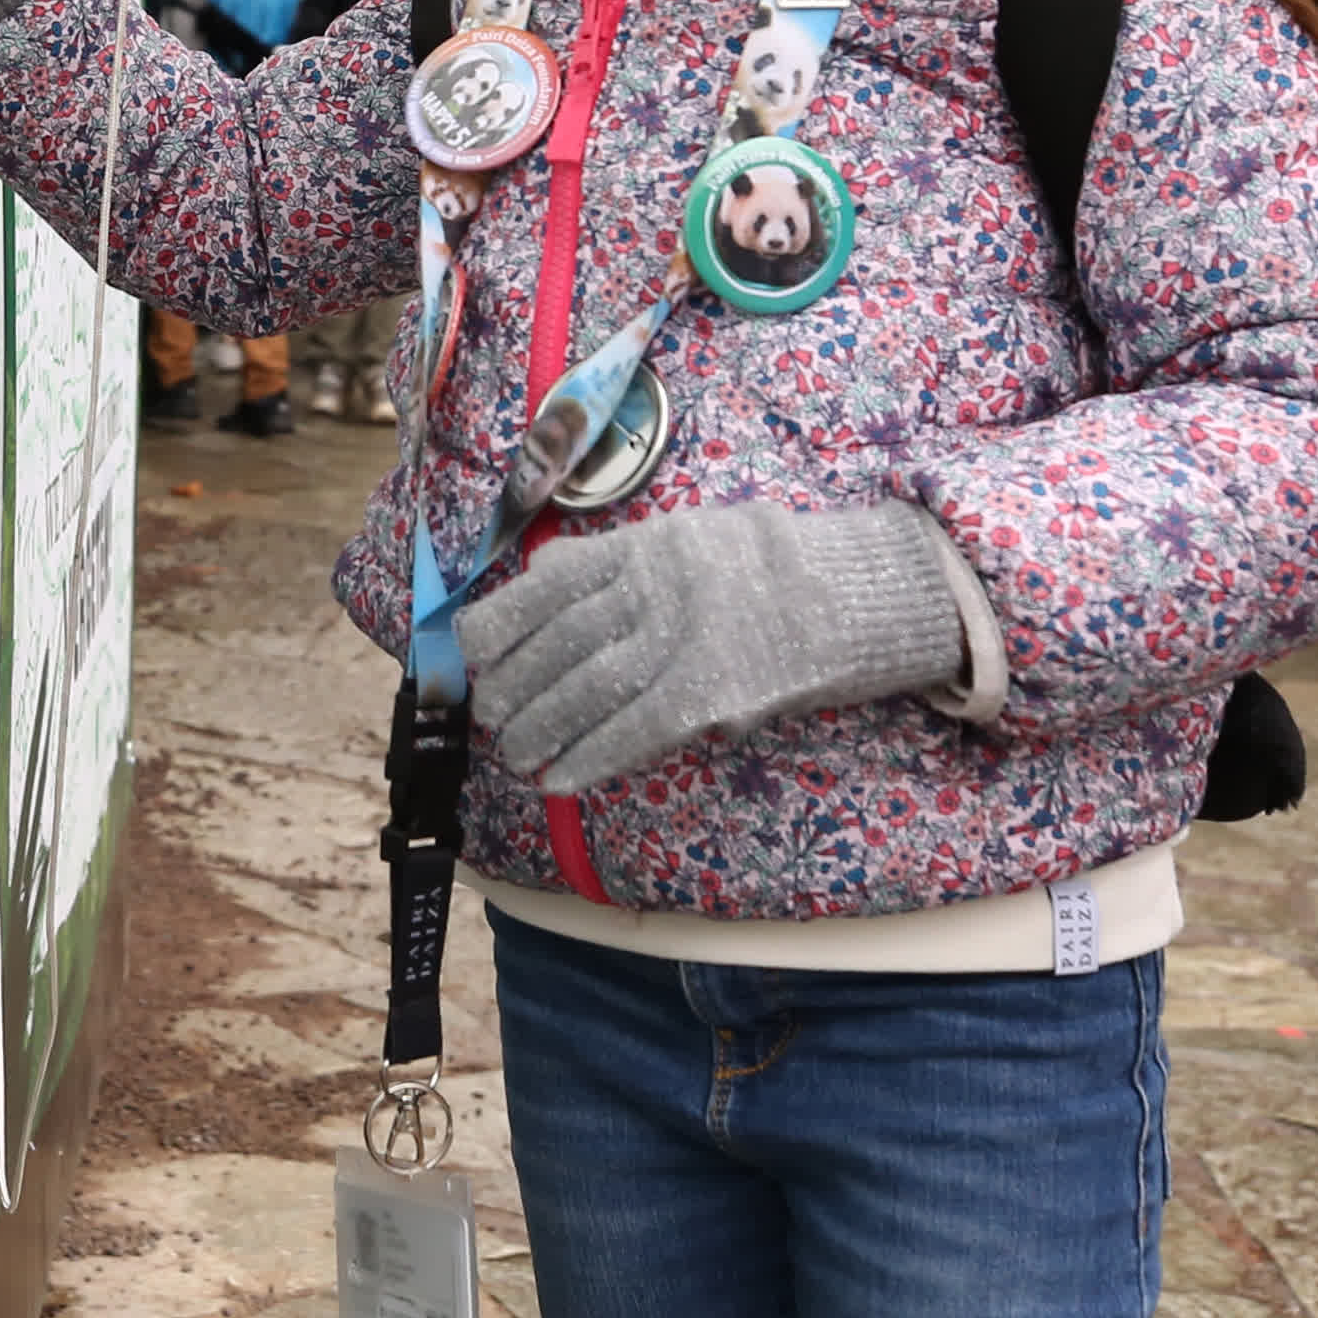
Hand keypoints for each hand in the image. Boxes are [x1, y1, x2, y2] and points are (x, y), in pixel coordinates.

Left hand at [458, 498, 972, 790]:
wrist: (844, 593)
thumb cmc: (753, 569)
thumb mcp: (678, 539)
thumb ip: (610, 560)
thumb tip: (536, 577)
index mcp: (642, 545)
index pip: (547, 587)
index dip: (500, 625)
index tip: (472, 654)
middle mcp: (655, 588)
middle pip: (561, 644)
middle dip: (515, 687)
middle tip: (491, 716)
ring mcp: (684, 640)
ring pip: (587, 691)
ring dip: (541, 729)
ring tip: (517, 751)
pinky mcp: (712, 691)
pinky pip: (635, 730)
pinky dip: (590, 757)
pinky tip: (559, 777)